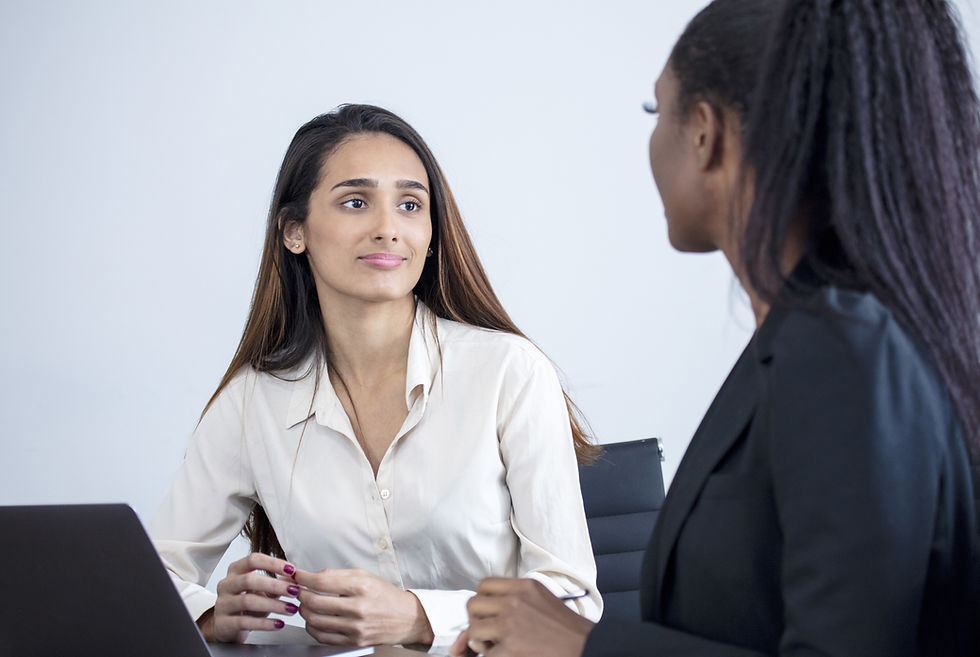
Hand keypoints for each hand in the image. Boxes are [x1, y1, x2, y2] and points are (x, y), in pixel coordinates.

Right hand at [199, 553, 299, 642]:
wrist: (227, 626)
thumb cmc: (246, 604)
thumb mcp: (262, 591)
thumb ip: (278, 584)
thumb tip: (296, 579)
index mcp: (236, 570)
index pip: (253, 560)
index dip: (273, 564)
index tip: (291, 570)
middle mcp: (226, 584)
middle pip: (249, 580)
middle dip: (275, 585)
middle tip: (294, 591)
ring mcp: (222, 604)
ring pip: (247, 601)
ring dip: (273, 605)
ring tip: (291, 609)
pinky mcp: (223, 623)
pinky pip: (244, 622)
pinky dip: (264, 623)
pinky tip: (278, 624)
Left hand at [292, 567, 434, 645]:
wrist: (407, 618)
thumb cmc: (385, 595)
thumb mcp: (365, 576)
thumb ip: (337, 575)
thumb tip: (311, 576)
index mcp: (361, 586)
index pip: (322, 581)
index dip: (303, 578)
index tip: (296, 575)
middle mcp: (358, 607)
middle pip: (314, 601)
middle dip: (300, 594)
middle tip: (298, 590)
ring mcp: (355, 627)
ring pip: (314, 620)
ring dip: (304, 611)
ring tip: (306, 604)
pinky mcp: (353, 641)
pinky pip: (322, 636)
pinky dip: (312, 627)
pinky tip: (314, 619)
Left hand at [449, 578, 594, 656]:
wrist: (583, 646)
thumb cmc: (566, 627)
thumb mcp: (541, 599)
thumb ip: (515, 599)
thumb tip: (487, 613)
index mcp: (524, 586)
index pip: (485, 584)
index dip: (482, 599)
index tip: (487, 611)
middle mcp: (515, 602)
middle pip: (473, 604)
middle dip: (476, 619)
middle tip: (486, 630)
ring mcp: (511, 625)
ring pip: (473, 630)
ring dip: (480, 641)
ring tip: (494, 645)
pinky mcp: (510, 648)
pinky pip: (485, 653)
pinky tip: (506, 655)